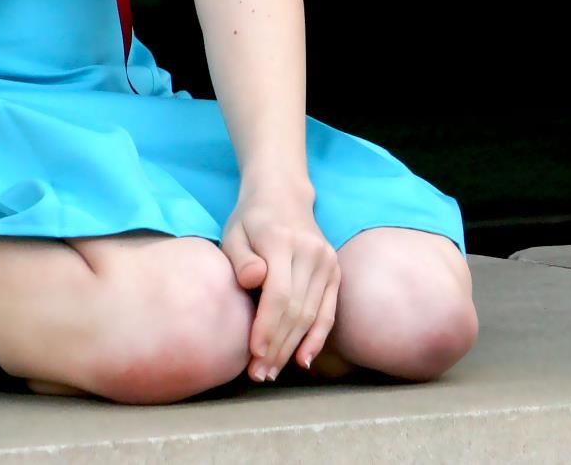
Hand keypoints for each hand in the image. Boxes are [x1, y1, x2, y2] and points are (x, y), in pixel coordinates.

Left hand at [219, 187, 337, 381]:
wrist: (284, 195)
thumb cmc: (251, 219)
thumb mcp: (234, 232)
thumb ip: (241, 258)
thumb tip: (253, 280)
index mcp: (282, 241)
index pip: (278, 294)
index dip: (266, 327)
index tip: (253, 353)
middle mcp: (311, 252)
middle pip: (295, 310)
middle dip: (276, 346)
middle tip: (258, 374)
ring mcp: (328, 262)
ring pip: (311, 315)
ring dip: (292, 348)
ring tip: (271, 372)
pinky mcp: (336, 272)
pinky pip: (329, 311)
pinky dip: (317, 338)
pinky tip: (303, 360)